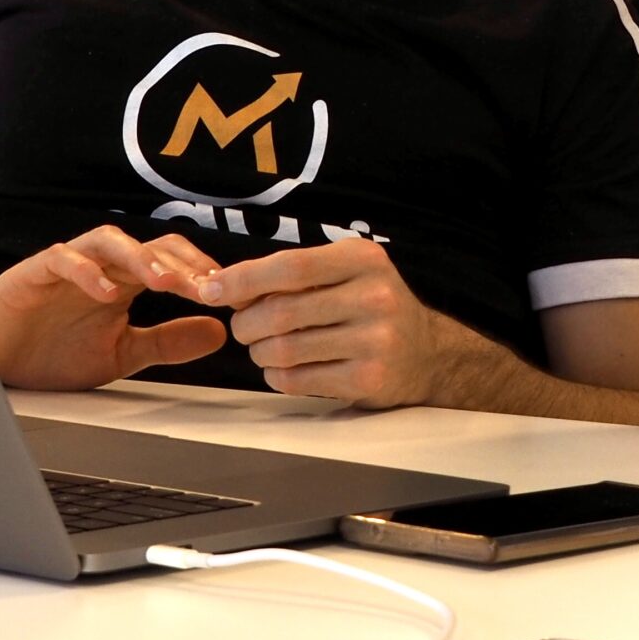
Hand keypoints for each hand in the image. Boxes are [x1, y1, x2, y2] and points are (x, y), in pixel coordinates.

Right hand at [0, 226, 227, 390]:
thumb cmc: (50, 351)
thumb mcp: (121, 354)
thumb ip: (166, 342)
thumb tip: (218, 332)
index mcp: (125, 282)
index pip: (172, 263)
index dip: (202, 275)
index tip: (230, 296)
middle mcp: (101, 267)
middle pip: (149, 246)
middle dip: (181, 265)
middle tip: (208, 287)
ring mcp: (69, 265)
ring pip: (110, 242)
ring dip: (140, 258)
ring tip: (164, 280)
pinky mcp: (34, 272)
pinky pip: (62, 259)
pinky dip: (86, 272)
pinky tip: (106, 291)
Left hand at [202, 236, 466, 407]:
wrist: (426, 354)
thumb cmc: (370, 307)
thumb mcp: (346, 273)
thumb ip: (294, 275)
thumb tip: (224, 285)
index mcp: (363, 260)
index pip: (292, 267)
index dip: (244, 279)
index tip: (212, 289)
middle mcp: (374, 296)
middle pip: (282, 311)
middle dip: (246, 323)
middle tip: (243, 327)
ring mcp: (375, 341)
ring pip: (285, 349)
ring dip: (260, 352)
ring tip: (265, 348)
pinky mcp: (368, 379)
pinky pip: (298, 379)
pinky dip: (277, 376)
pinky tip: (284, 369)